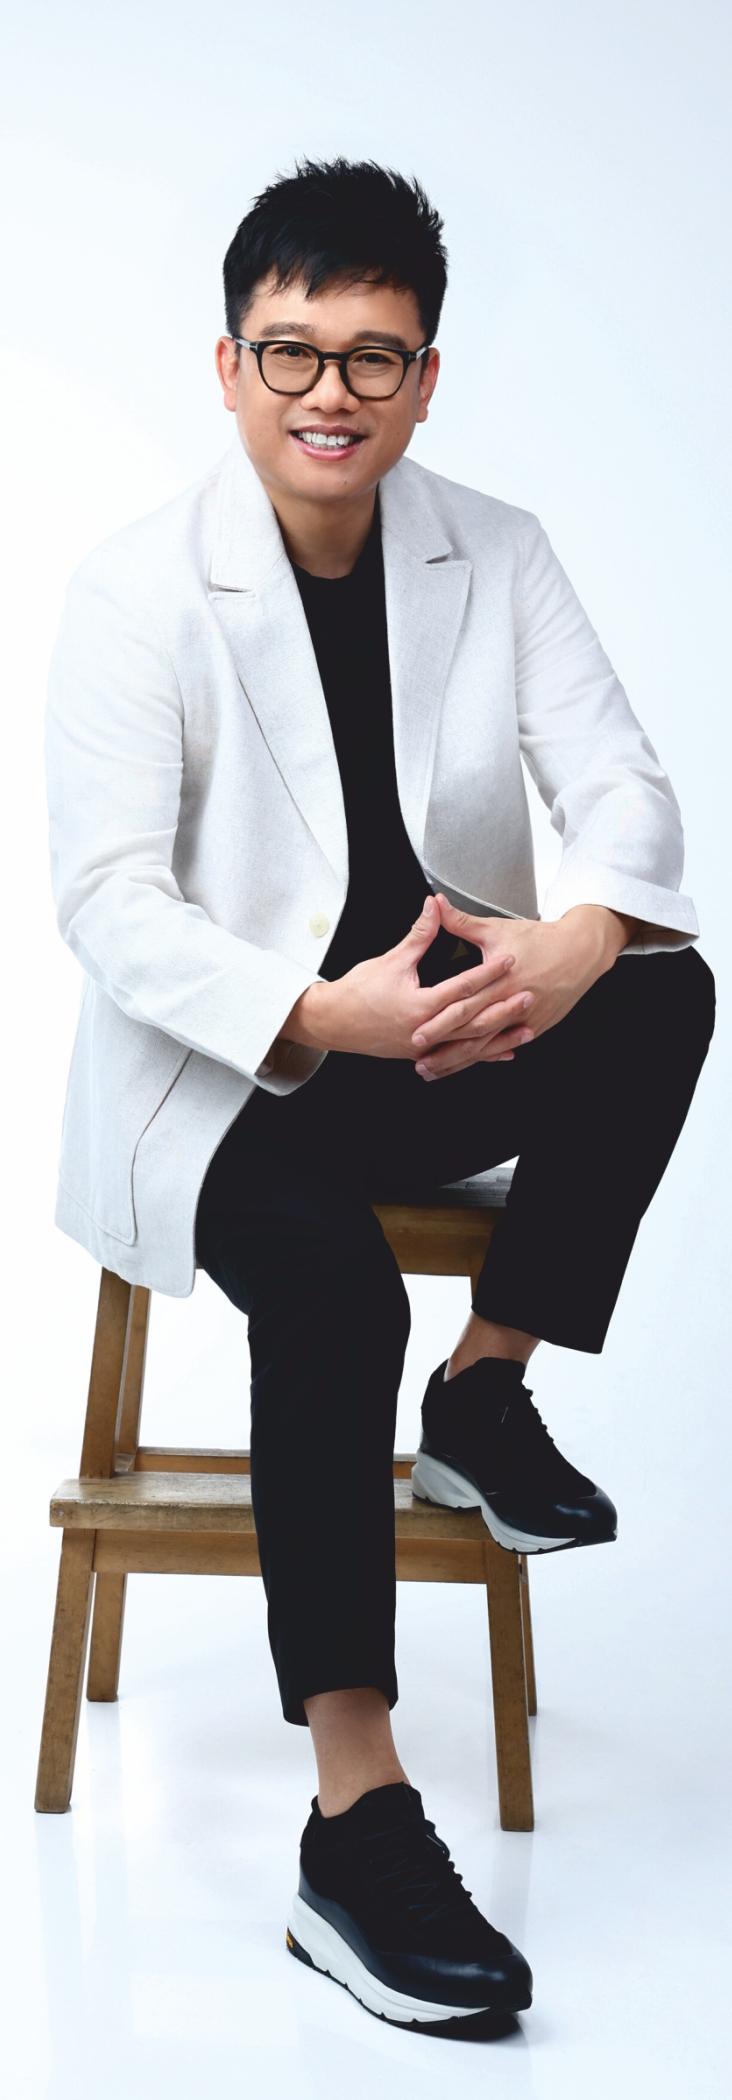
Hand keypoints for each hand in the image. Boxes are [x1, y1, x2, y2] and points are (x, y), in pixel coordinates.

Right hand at [312, 895, 535, 1061]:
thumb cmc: (357, 992)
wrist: (333, 1022)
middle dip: (503, 1008)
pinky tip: (503, 1053)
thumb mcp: (391, 960)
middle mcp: (425, 1031)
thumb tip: (433, 907)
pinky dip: (483, 1054)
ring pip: (470, 1044)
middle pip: (472, 1020)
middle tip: (528, 995)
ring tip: (527, 1029)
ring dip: (500, 1037)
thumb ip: (419, 935)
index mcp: (419, 1006)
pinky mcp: (423, 1054)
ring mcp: (425, 1047)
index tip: (509, 959)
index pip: (462, 987)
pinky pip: (459, 1056)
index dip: (488, 972)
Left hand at [410, 894, 611, 1078]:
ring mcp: (525, 1019)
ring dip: (461, 1060)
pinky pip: (506, 1045)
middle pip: (473, 1033)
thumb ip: (462, 922)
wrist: (580, 951)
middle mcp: (512, 1003)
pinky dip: (486, 1057)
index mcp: (500, 980)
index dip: (438, 1022)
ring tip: (436, 1071)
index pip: (463, 1006)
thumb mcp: (497, 929)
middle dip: (445, 1051)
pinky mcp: (535, 1026)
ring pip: (488, 1046)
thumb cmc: (538, 939)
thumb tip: (436, 904)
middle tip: (420, 1063)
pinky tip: (468, 1066)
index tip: (416, 1034)